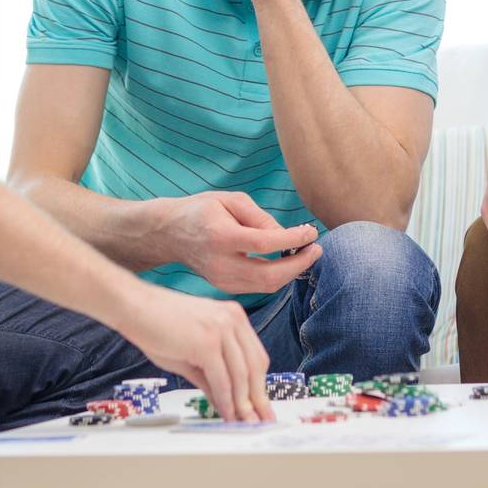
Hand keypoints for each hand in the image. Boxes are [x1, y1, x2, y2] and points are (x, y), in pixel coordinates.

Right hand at [119, 284, 273, 421]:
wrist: (134, 307)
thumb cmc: (157, 325)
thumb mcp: (193, 352)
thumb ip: (212, 375)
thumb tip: (225, 402)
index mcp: (233, 317)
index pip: (256, 356)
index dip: (260, 385)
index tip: (261, 406)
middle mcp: (232, 319)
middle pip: (255, 366)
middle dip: (258, 398)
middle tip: (261, 421)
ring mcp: (221, 329)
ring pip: (241, 375)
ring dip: (243, 405)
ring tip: (243, 423)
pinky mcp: (208, 342)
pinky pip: (222, 379)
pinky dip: (226, 401)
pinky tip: (226, 414)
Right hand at [160, 191, 321, 293]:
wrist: (170, 234)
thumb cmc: (202, 211)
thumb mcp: (229, 200)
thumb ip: (260, 217)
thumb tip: (287, 236)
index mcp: (221, 236)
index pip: (265, 243)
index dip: (293, 239)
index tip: (311, 231)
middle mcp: (220, 263)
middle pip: (269, 275)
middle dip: (300, 264)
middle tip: (317, 249)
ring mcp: (221, 280)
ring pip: (266, 286)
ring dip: (292, 272)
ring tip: (307, 254)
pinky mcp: (224, 287)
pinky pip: (258, 287)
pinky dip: (278, 276)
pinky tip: (287, 262)